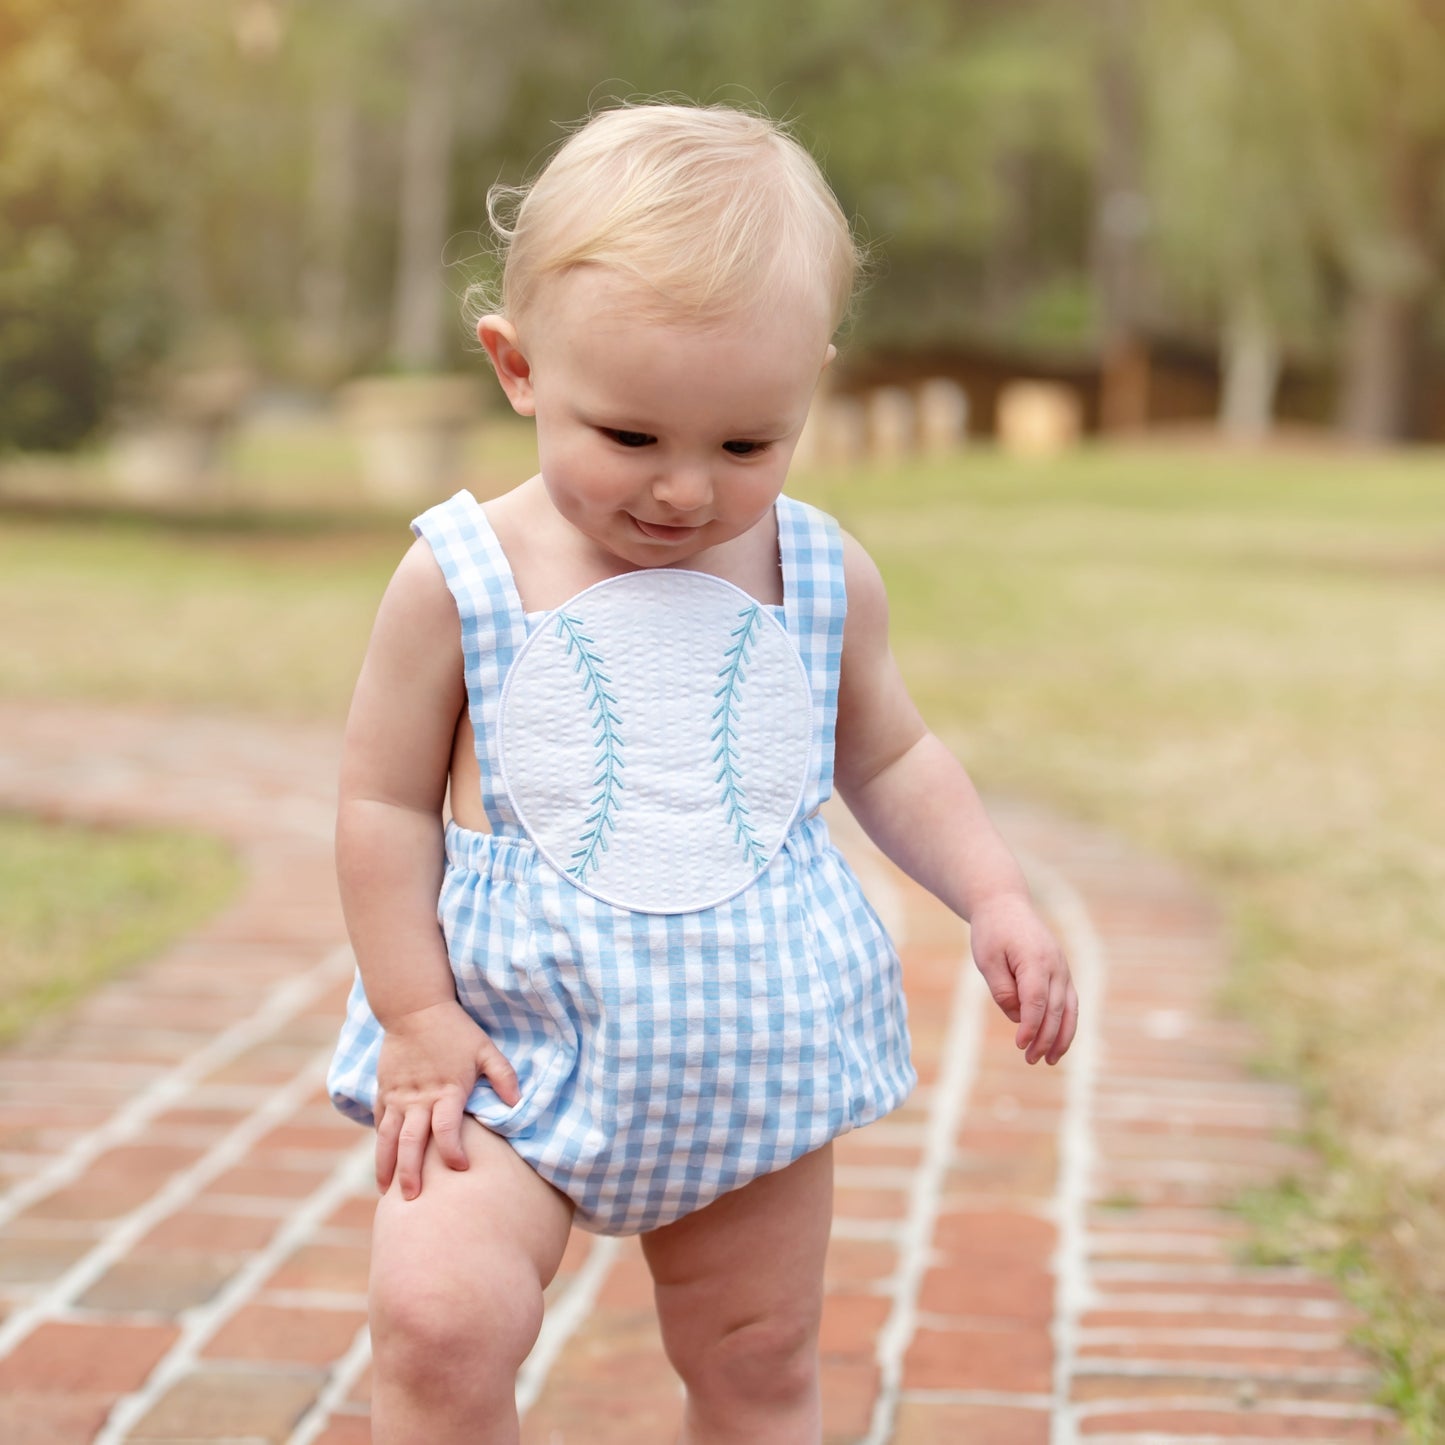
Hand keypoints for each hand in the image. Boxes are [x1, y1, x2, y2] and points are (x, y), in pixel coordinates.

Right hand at [374, 1000, 519, 1198]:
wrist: (415, 1008)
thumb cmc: (455, 1029)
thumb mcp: (485, 1048)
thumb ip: (503, 1075)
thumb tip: (518, 1103)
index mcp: (446, 1091)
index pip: (445, 1131)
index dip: (452, 1152)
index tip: (460, 1169)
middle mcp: (419, 1098)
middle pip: (410, 1143)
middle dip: (410, 1173)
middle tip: (411, 1200)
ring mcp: (398, 1095)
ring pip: (387, 1137)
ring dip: (385, 1165)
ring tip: (385, 1191)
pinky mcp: (384, 1089)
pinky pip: (379, 1120)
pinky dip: (379, 1141)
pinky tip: (382, 1160)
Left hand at [968, 892, 1077, 1064]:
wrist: (1006, 906)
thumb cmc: (992, 933)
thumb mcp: (987, 960)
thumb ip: (1002, 989)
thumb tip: (1017, 1017)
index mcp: (1035, 960)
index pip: (1036, 1001)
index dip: (1030, 1026)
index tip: (1020, 1045)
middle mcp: (1056, 965)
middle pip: (1055, 1009)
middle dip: (1044, 1038)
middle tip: (1031, 1060)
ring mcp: (1063, 969)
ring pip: (1069, 1009)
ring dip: (1062, 1037)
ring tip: (1050, 1060)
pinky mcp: (1063, 973)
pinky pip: (1070, 1002)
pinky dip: (1066, 1024)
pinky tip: (1057, 1042)